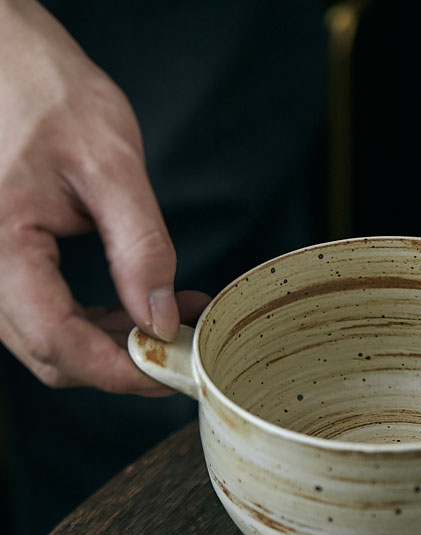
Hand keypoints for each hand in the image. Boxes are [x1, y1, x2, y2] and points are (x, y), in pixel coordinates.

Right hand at [0, 0, 208, 393]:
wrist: (9, 58)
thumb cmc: (48, 94)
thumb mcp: (109, 164)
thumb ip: (139, 246)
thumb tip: (160, 318)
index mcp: (0, 245)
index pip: (56, 342)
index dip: (118, 371)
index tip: (171, 373)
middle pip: (53, 353)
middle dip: (123, 361)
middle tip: (185, 345)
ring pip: (54, 339)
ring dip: (117, 341)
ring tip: (178, 314)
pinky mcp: (10, 262)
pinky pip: (53, 312)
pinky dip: (102, 319)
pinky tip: (146, 301)